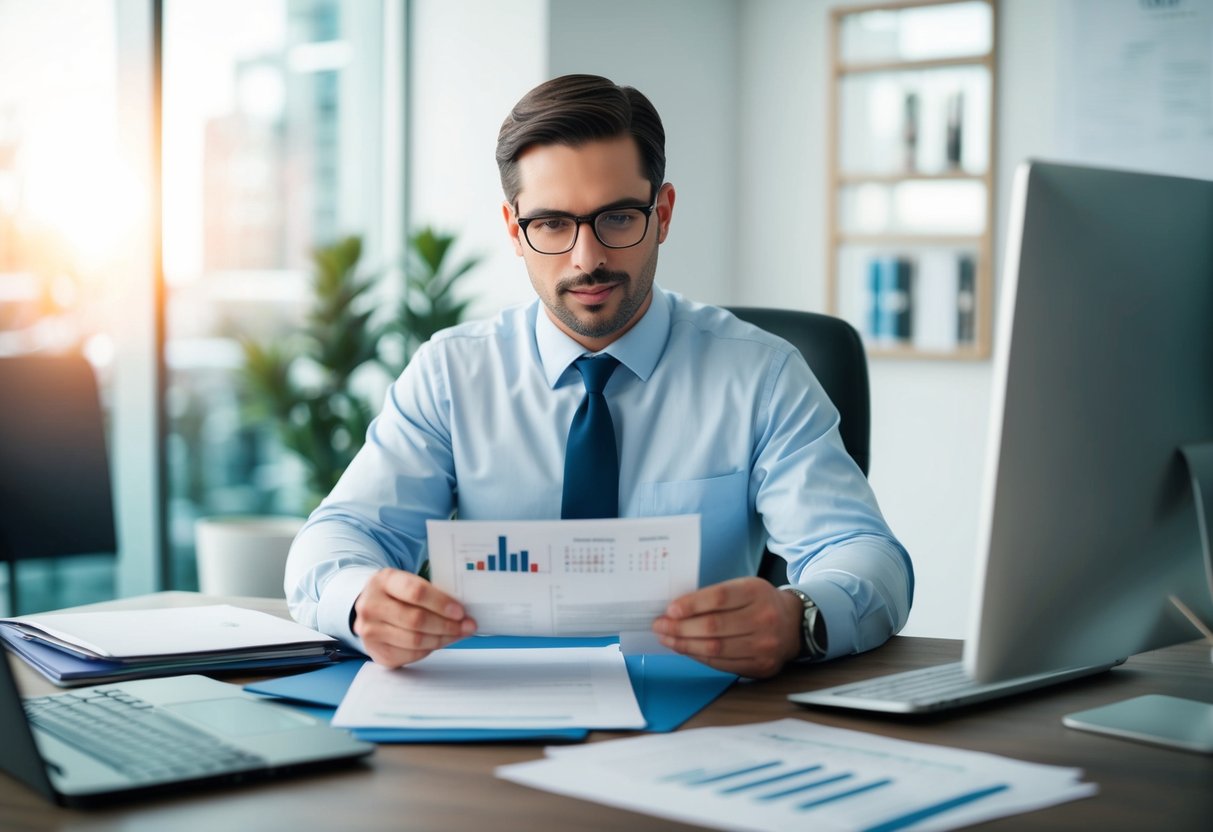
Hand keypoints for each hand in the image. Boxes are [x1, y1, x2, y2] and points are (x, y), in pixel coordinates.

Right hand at [352, 568, 476, 667]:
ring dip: (443, 638)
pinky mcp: (377, 652)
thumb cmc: (396, 595)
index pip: (415, 592)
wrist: (369, 609)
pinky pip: (411, 654)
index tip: (460, 611)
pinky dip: (430, 649)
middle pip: (416, 619)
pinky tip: (441, 641)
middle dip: (447, 625)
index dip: (441, 603)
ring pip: (415, 640)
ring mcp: (371, 631)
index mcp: (383, 581)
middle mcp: (371, 606)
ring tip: (459, 633)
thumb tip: (461, 608)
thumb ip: (430, 592)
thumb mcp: (406, 582)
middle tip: (467, 625)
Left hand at [651, 577, 802, 677]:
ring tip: (667, 639)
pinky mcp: (761, 666)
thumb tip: (676, 609)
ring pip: (715, 648)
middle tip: (660, 626)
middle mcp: (763, 619)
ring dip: (685, 645)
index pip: (718, 598)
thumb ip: (715, 596)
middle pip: (713, 626)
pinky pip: (722, 664)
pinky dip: (699, 657)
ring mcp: (764, 645)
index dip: (691, 605)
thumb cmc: (759, 602)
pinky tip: (686, 650)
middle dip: (680, 628)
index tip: (670, 610)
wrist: (794, 623)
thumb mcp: (743, 587)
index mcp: (756, 592)